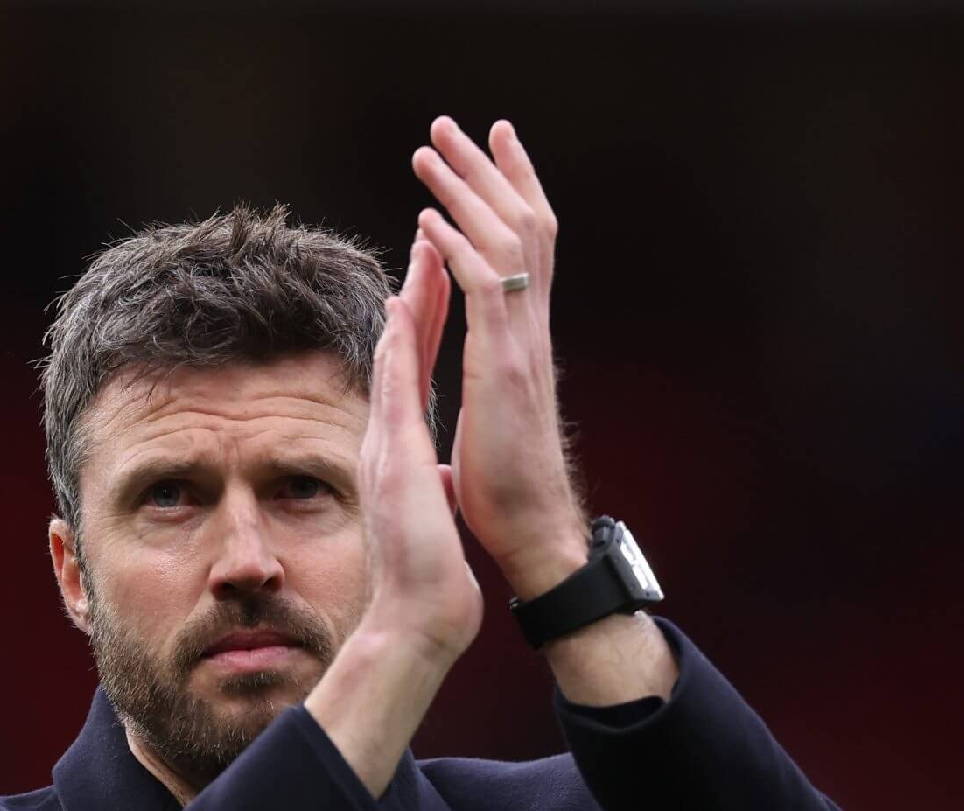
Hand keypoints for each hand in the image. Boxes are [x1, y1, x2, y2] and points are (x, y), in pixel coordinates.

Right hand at [357, 225, 481, 663]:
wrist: (418, 615)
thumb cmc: (426, 579)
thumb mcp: (430, 518)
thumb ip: (429, 490)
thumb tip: (439, 481)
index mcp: (403, 451)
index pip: (418, 375)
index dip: (427, 325)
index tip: (436, 283)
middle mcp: (390, 440)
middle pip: (406, 354)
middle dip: (419, 296)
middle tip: (427, 240)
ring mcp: (388, 445)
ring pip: (397, 358)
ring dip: (407, 303)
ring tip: (420, 250)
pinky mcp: (396, 457)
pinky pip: (396, 389)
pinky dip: (397, 347)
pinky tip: (400, 309)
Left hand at [412, 117, 588, 599]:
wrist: (529, 532)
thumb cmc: (505, 495)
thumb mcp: (485, 430)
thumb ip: (478, 402)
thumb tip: (474, 402)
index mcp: (513, 347)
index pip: (509, 259)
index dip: (498, 205)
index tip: (481, 160)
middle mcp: (522, 336)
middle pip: (516, 229)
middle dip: (488, 173)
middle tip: (461, 125)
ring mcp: (518, 348)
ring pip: (501, 246)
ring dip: (467, 193)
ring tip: (435, 150)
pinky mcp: (503, 369)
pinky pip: (484, 293)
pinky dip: (461, 252)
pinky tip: (434, 222)